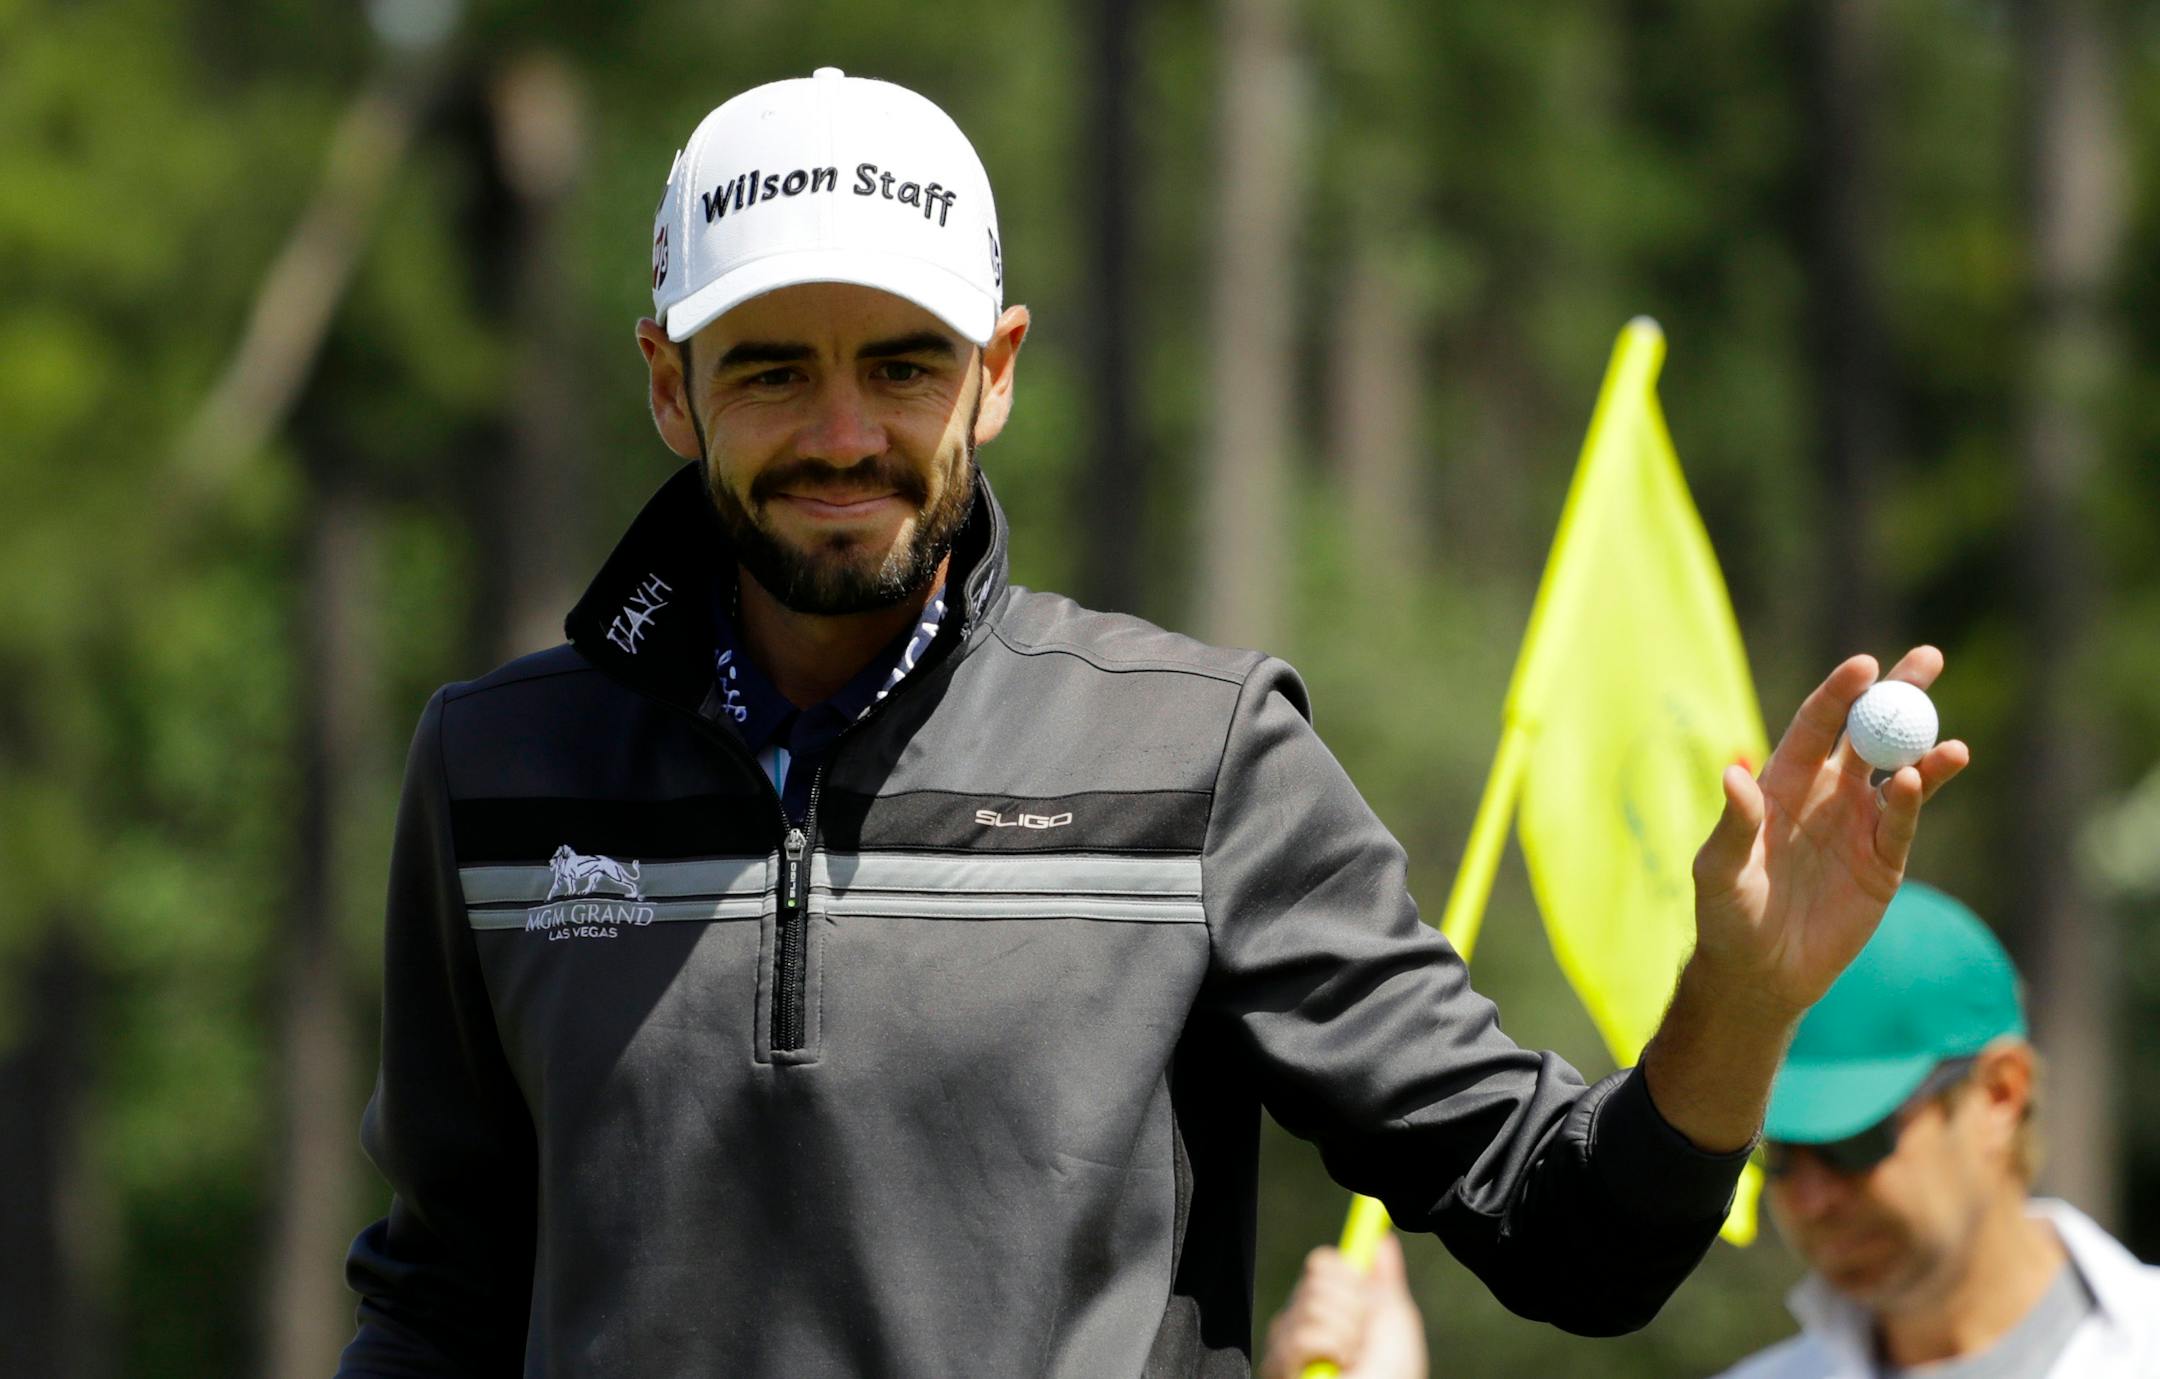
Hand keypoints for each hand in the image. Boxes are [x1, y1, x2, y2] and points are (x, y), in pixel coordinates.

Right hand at [1259, 1235, 1426, 1378]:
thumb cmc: (1394, 1371)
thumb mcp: (1395, 1317)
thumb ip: (1385, 1277)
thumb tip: (1380, 1239)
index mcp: (1325, 1305)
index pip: (1320, 1263)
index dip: (1347, 1275)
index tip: (1367, 1297)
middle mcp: (1299, 1320)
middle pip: (1315, 1280)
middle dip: (1351, 1307)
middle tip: (1362, 1336)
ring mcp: (1286, 1343)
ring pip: (1311, 1305)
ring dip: (1346, 1333)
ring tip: (1352, 1358)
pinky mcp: (1279, 1365)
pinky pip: (1303, 1334)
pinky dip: (1331, 1349)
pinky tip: (1337, 1367)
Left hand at [1689, 646, 1969, 1018]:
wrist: (1759, 972)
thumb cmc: (1726, 915)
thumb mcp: (1720, 870)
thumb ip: (1734, 824)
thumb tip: (1733, 775)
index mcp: (1782, 782)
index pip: (1816, 725)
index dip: (1839, 693)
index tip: (1865, 664)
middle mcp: (1825, 793)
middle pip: (1866, 733)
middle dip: (1896, 695)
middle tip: (1928, 658)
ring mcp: (1858, 825)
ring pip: (1898, 773)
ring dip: (1923, 751)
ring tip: (1950, 746)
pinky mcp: (1883, 862)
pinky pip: (1903, 822)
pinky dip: (1914, 801)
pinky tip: (1921, 782)